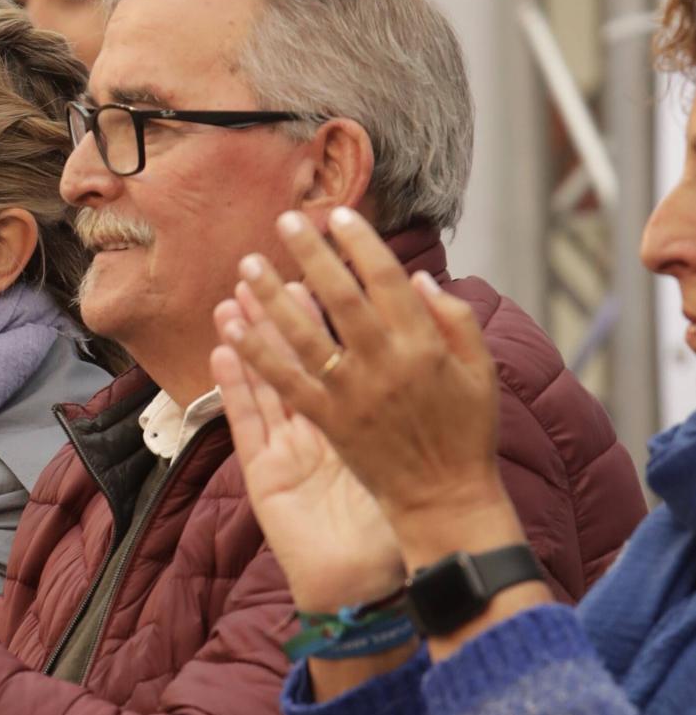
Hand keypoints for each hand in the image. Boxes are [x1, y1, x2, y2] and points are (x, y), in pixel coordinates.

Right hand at [212, 287, 402, 613]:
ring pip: (267, 381)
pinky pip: (249, 421)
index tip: (316, 270)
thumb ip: (414, 395)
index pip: (337, 354)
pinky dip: (235, 384)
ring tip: (233, 296)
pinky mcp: (268, 473)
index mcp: (354, 418)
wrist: (374, 584)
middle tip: (264, 267)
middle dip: (278, 310)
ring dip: (248, 337)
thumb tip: (421, 332)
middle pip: (296, 357)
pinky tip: (224, 349)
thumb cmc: (396, 520)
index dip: (324, 313)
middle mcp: (319, 426)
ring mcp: (288, 448)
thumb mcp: (412, 450)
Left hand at [226, 208, 507, 552]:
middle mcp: (384, 365)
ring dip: (272, 297)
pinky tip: (233, 328)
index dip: (361, 244)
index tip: (340, 214)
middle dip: (311, 255)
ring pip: (304, 336)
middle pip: (340, 298)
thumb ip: (456, 321)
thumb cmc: (467, 433)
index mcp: (424, 347)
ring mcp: (352, 394)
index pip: (387, 281)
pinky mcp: (328, 422)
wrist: (445, 500)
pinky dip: (258, 354)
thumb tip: (418, 278)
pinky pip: (286, 382)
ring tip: (249, 263)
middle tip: (287, 220)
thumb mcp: (482, 372)